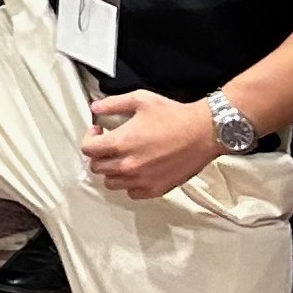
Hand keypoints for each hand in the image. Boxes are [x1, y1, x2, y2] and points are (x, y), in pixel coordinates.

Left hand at [79, 89, 220, 199]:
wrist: (203, 133)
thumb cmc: (174, 116)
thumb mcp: (140, 100)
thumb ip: (112, 104)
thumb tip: (95, 108)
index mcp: (121, 143)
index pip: (88, 149)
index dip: (90, 138)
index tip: (99, 131)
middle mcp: (128, 165)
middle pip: (97, 168)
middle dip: (99, 154)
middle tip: (109, 144)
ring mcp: (142, 180)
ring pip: (111, 183)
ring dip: (111, 170)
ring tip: (121, 158)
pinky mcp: (157, 189)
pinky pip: (132, 193)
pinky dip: (129, 184)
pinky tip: (136, 170)